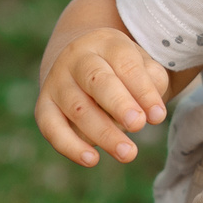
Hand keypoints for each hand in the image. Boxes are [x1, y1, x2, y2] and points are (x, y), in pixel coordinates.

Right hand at [36, 26, 170, 165]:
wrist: (78, 62)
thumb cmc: (121, 69)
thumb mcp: (141, 64)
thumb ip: (153, 83)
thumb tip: (153, 114)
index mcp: (106, 43)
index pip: (125, 64)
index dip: (143, 90)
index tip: (158, 116)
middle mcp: (76, 59)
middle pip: (96, 81)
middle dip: (118, 104)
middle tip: (137, 125)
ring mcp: (57, 82)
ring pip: (77, 108)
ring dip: (102, 133)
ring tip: (128, 153)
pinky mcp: (44, 105)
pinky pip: (51, 127)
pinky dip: (70, 145)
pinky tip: (92, 160)